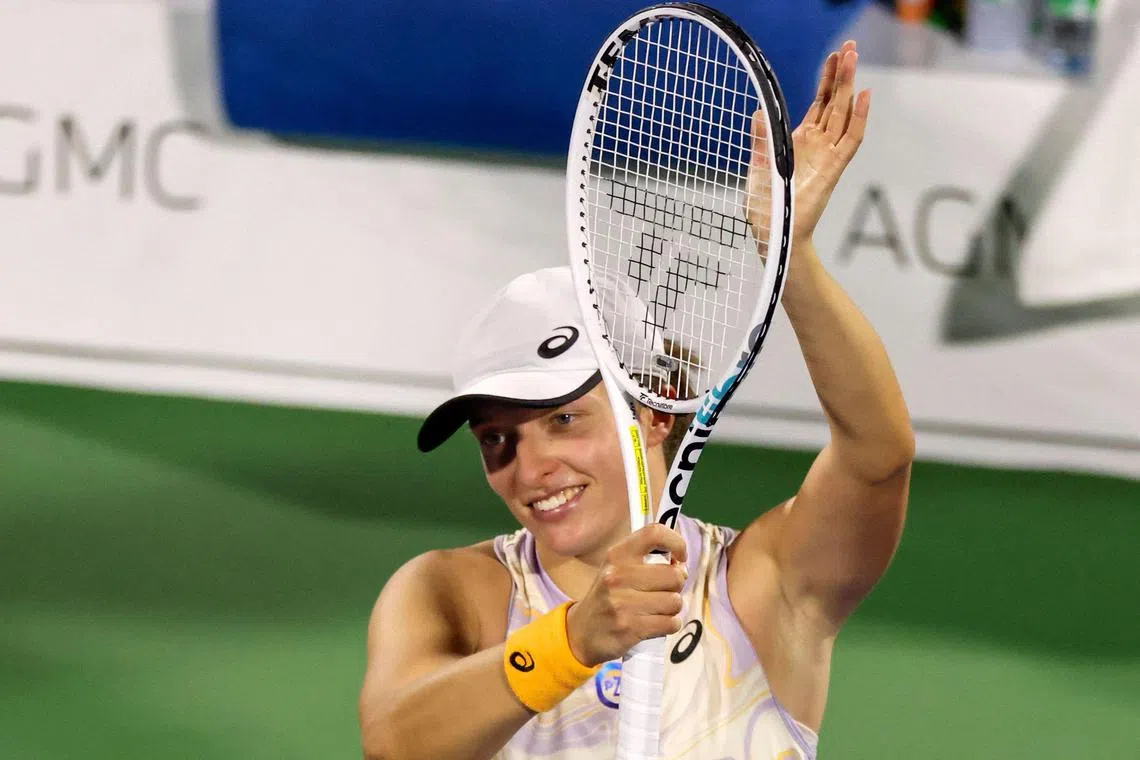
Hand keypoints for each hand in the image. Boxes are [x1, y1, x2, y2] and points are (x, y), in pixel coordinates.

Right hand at [565, 524, 687, 666]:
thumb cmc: (608, 596)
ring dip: (672, 608)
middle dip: (677, 586)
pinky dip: (670, 625)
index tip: (679, 557)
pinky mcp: (630, 628)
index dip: (676, 542)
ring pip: (675, 601)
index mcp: (618, 555)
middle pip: (674, 575)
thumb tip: (681, 564)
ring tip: (657, 609)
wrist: (582, 632)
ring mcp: (623, 603)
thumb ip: (646, 560)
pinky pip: (671, 623)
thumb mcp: (617, 569)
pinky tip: (656, 623)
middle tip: (664, 590)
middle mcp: (619, 575)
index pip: (654, 534)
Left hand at [746, 40, 869, 249]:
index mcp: (800, 143)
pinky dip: (858, 119)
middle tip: (850, 46)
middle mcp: (818, 146)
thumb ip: (761, 141)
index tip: (834, 56)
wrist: (775, 235)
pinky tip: (863, 97)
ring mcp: (828, 157)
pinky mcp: (833, 170)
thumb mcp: (759, 168)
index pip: (819, 104)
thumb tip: (757, 112)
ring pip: (843, 114)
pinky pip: (850, 141)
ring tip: (854, 59)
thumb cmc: (767, 209)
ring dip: (850, 86)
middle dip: (842, 75)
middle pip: (835, 103)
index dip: (827, 80)